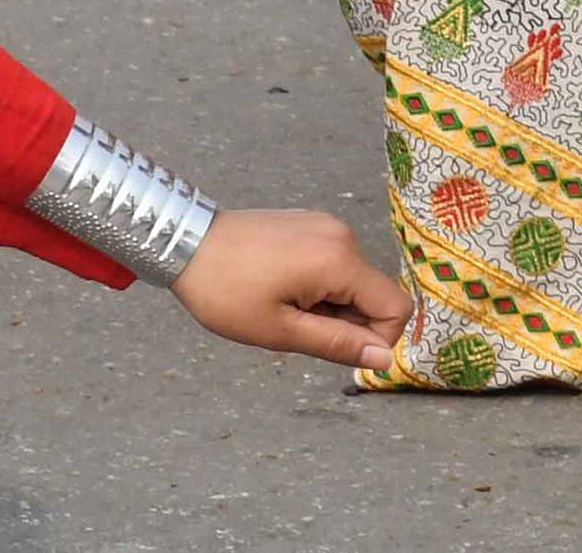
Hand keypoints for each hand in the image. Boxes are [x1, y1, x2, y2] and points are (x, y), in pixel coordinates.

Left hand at [168, 208, 412, 371]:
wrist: (185, 241)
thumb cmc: (226, 291)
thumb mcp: (278, 330)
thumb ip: (337, 344)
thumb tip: (384, 360)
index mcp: (340, 261)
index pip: (396, 307)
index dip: (377, 339)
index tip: (334, 348)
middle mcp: (344, 236)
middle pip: (373, 294)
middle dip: (345, 320)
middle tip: (294, 325)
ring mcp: (328, 225)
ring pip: (352, 280)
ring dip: (329, 303)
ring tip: (282, 304)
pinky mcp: (313, 222)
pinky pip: (335, 261)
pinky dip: (318, 283)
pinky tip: (280, 285)